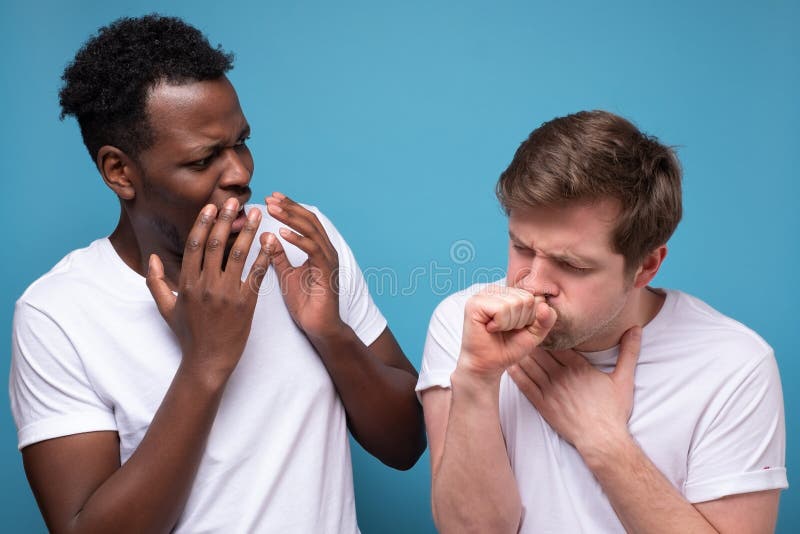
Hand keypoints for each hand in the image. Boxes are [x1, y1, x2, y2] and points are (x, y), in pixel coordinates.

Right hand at [146, 198, 270, 380]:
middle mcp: (206, 285)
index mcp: (187, 284)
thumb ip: (155, 283)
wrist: (208, 362)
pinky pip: (256, 275)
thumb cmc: (188, 336)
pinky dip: (264, 256)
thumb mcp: (166, 309)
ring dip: (248, 231)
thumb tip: (152, 258)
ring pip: (238, 255)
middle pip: (216, 244)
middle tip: (235, 201)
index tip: (212, 207)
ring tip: (257, 214)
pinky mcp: (245, 304)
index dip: (204, 223)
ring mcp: (226, 294)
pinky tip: (271, 241)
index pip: (195, 245)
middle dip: (226, 219)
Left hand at [264, 192, 341, 339]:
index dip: (289, 208)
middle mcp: (326, 251)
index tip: (270, 198)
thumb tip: (264, 235)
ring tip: (272, 209)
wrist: (321, 328)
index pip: (304, 222)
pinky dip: (298, 240)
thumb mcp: (287, 275)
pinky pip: (313, 250)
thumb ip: (278, 256)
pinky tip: (282, 233)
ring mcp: (329, 260)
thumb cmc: (306, 304)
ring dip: (291, 218)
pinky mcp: (327, 272)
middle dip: (289, 207)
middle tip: (269, 198)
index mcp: (318, 250)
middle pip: (309, 220)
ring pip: (311, 231)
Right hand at [457, 286, 556, 379]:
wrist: (488, 365)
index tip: (516, 328)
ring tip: (497, 329)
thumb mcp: (535, 333)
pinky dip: (500, 324)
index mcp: (509, 292)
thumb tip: (544, 306)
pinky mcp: (475, 303)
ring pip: (514, 303)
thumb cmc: (508, 348)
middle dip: (520, 321)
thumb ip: (546, 319)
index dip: (530, 318)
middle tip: (505, 330)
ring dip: (509, 324)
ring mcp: (484, 294)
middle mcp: (496, 290)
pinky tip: (490, 328)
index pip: (535, 297)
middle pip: (526, 299)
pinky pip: (501, 309)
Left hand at [508, 326, 641, 451]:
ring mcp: (550, 390)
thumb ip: (629, 352)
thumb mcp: (624, 378)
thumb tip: (637, 328)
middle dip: (531, 338)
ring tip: (511, 341)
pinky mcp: (543, 404)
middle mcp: (562, 376)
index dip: (547, 331)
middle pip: (541, 351)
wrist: (602, 440)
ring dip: (521, 352)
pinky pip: (525, 385)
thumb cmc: (614, 410)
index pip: (558, 343)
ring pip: (531, 365)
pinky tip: (509, 363)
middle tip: (519, 326)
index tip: (539, 321)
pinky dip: (516, 373)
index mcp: (579, 367)